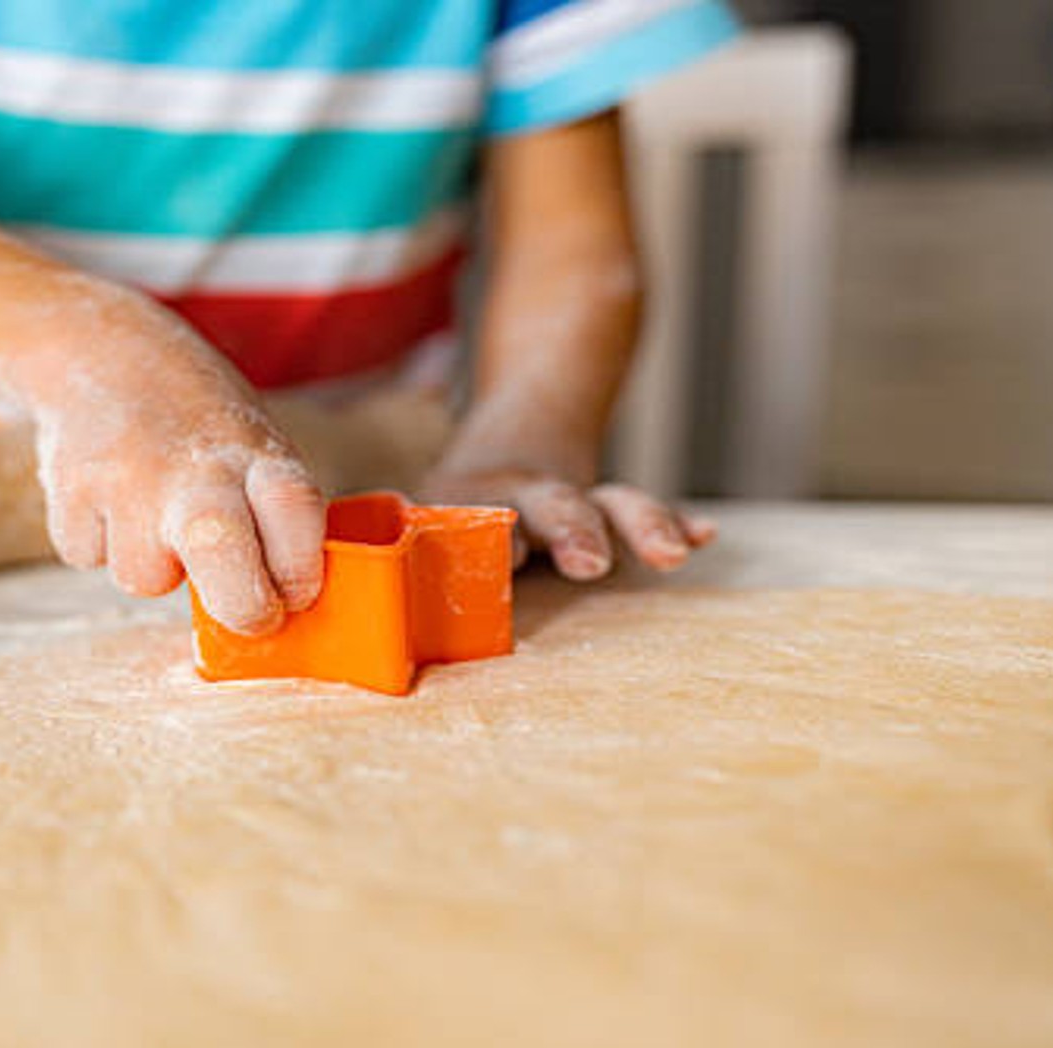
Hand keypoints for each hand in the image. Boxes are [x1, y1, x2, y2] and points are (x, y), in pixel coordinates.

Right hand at [23, 299, 325, 634]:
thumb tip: (284, 606)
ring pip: (144, 579)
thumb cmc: (193, 422)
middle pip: (223, 557)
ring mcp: (129, 481)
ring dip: (150, 564)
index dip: (301, 569)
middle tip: (249, 614)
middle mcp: (195, 466)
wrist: (99, 350)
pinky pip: (88, 557)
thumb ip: (269, 518)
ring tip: (149, 509)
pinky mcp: (71, 491)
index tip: (295, 592)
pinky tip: (108, 494)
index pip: (296, 515)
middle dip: (242, 606)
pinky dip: (97, 540)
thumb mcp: (251, 446)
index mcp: (254, 453)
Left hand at [420, 452, 714, 579]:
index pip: (479, 520)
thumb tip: (347, 591)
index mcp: (468, 506)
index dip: (495, 539)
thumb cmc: (451, 513)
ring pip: (611, 502)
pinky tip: (704, 535)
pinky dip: (677, 523)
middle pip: (553, 505)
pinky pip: (647, 512)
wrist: (507, 451)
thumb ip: (392, 555)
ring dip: (641, 525)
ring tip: (672, 554)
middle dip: (574, 530)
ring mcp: (574, 502)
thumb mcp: (413, 522)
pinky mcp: (609, 511)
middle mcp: (526, 499)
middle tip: (591, 562)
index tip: (511, 556)